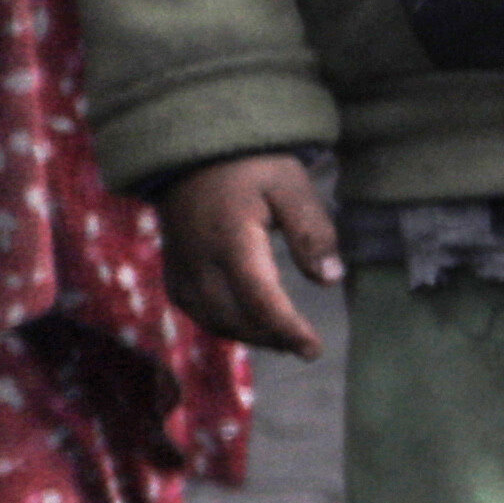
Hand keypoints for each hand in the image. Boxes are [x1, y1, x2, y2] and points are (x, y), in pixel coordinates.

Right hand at [162, 152, 344, 360]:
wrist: (194, 153)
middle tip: (305, 346)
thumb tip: (330, 279)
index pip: (259, 299)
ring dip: (250, 336)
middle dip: (273, 338)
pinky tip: (249, 325)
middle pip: (235, 318)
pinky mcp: (173, 269)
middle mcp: (199, 260)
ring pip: (213, 320)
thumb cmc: (250, 165)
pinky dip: (223, 324)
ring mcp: (181, 267)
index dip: (287, 329)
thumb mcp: (291, 185)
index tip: (313, 349)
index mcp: (230, 238)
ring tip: (285, 339)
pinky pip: (195, 310)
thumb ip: (312, 231)